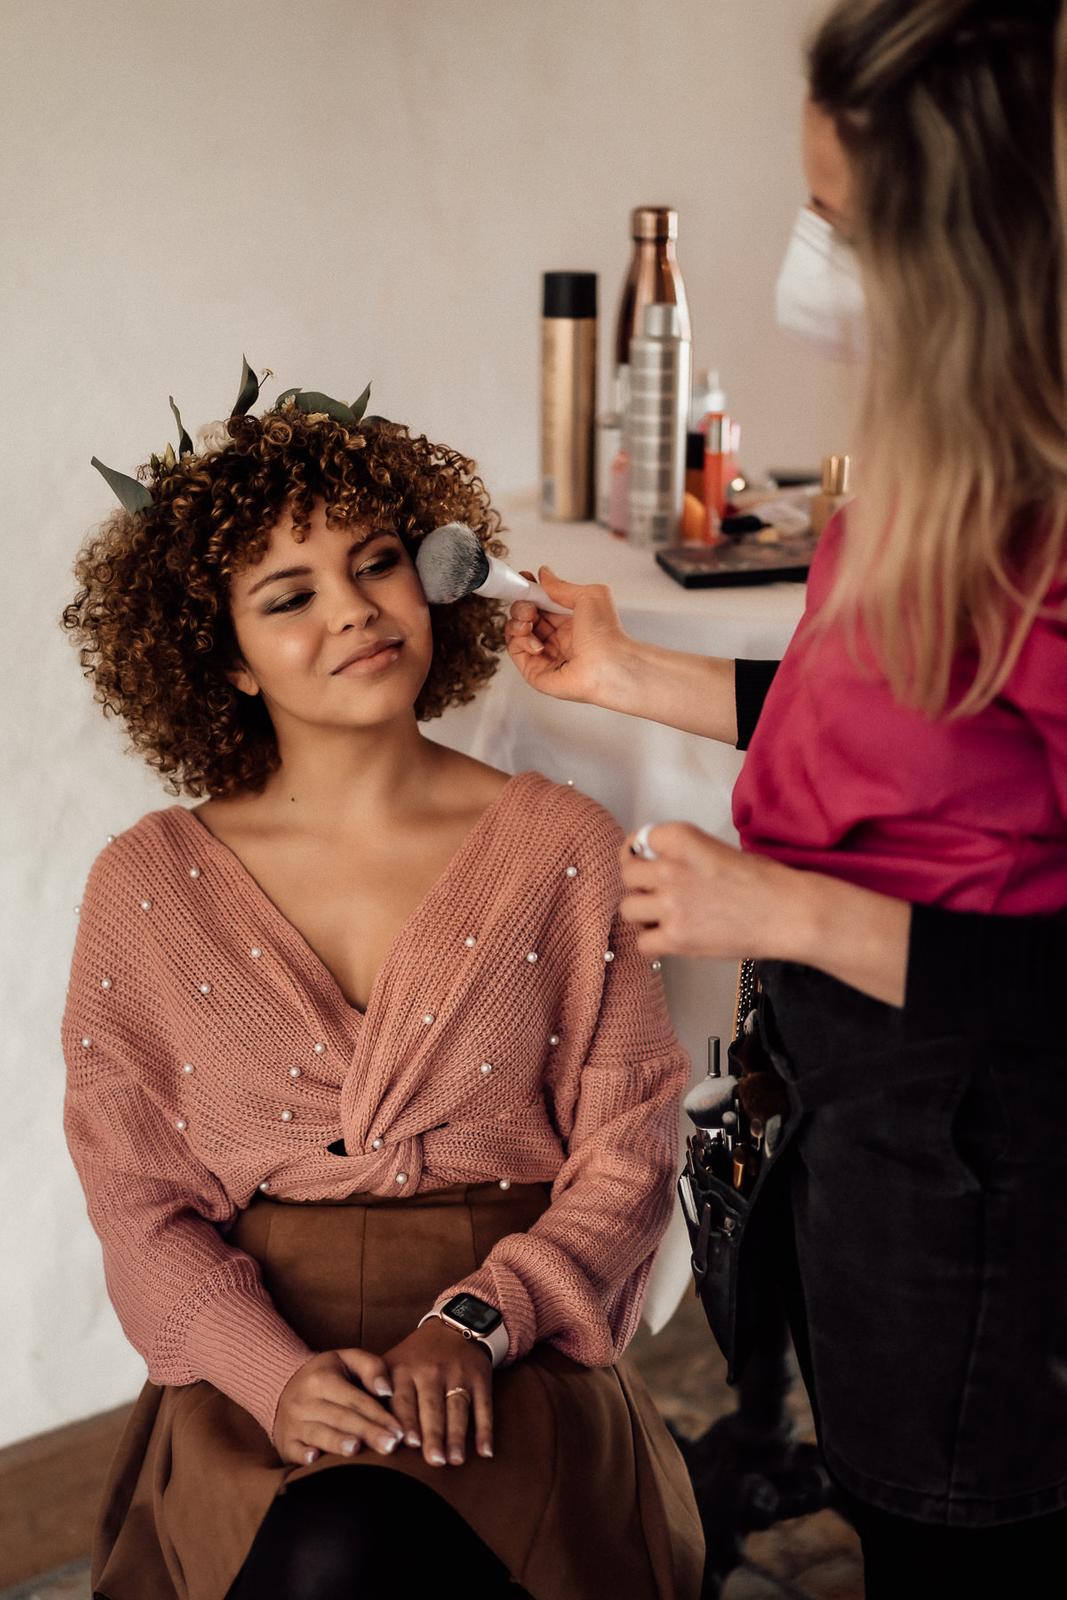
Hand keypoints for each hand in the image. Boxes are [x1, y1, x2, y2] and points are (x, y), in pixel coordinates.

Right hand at [272, 1348, 404, 1466]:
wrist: (282, 1384)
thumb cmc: (326, 1374)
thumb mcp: (347, 1358)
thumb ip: (372, 1367)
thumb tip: (387, 1390)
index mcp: (323, 1379)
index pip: (356, 1399)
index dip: (379, 1415)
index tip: (400, 1431)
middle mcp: (305, 1400)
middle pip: (341, 1418)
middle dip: (368, 1432)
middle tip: (391, 1445)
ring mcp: (293, 1423)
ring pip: (319, 1433)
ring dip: (337, 1442)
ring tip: (356, 1449)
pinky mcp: (285, 1442)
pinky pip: (293, 1450)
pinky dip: (303, 1456)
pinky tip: (314, 1459)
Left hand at [385, 1318, 493, 1467]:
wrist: (452, 1325)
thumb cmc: (415, 1357)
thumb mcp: (392, 1363)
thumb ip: (374, 1391)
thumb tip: (356, 1428)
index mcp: (404, 1369)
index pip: (404, 1400)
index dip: (407, 1421)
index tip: (409, 1444)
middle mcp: (431, 1370)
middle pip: (432, 1407)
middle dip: (433, 1434)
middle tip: (434, 1460)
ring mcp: (458, 1373)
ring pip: (457, 1407)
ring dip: (457, 1435)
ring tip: (454, 1460)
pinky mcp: (480, 1377)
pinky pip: (483, 1406)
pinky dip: (485, 1429)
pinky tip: (484, 1451)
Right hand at [504, 566, 635, 705]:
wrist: (608, 664)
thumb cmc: (606, 635)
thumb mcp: (589, 595)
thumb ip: (563, 586)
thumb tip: (546, 576)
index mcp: (571, 622)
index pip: (542, 604)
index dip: (531, 593)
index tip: (525, 582)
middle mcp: (559, 639)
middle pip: (526, 617)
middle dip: (522, 606)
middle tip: (530, 605)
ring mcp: (546, 655)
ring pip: (517, 633)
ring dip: (518, 622)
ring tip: (530, 621)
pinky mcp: (535, 671)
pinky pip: (516, 651)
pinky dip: (519, 641)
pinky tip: (536, 642)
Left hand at [619, 824, 910, 1005]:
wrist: (791, 914)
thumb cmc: (766, 881)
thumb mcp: (720, 850)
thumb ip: (685, 854)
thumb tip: (658, 866)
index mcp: (682, 839)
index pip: (637, 841)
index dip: (639, 853)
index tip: (646, 862)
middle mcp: (670, 869)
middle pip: (627, 875)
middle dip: (638, 884)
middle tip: (654, 893)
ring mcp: (671, 905)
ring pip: (628, 909)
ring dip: (641, 914)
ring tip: (661, 917)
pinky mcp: (677, 939)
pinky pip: (642, 944)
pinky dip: (652, 944)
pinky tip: (669, 939)